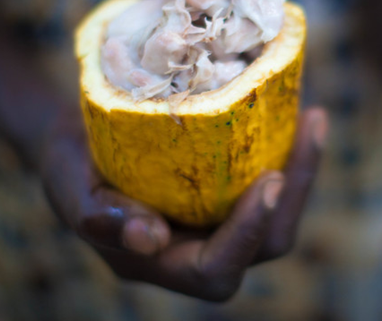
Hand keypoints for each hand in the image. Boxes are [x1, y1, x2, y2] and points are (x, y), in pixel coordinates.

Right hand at [38, 106, 327, 300]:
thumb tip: (148, 239)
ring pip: (276, 215)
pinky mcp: (226, 189)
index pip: (216, 270)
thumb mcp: (68, 185)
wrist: (77, 138)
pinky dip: (288, 150)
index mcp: (159, 262)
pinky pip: (268, 180)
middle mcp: (196, 248)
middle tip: (307, 133)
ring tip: (313, 119)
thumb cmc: (69, 163)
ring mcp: (216, 219)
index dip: (247, 234)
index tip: (268, 181)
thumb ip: (99, 216)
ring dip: (301, 170)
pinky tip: (300, 111)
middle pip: (264, 244)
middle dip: (293, 195)